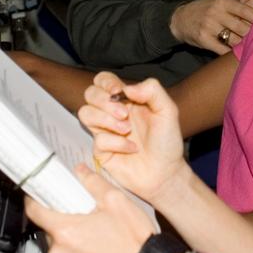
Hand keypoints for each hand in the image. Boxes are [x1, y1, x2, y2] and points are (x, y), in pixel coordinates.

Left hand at [24, 166, 155, 252]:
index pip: (35, 212)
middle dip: (65, 224)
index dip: (35, 201)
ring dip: (73, 247)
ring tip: (96, 241)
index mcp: (67, 231)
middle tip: (85, 220)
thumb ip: (93, 183)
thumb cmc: (135, 242)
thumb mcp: (117, 201)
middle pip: (51, 233)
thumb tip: (81, 172)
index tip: (38, 197)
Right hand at [79, 73, 188, 203]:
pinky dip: (117, 143)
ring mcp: (104, 131)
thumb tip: (126, 88)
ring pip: (85, 113)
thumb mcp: (168, 110)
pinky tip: (132, 148)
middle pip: (89, 93)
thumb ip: (152, 90)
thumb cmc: (167, 141)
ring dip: (106, 120)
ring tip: (126, 130)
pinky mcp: (101, 150)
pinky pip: (98, 140)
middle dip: (105, 102)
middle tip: (125, 114)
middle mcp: (112, 113)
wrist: (165, 172)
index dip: (106, 82)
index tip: (119, 92)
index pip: (103, 80)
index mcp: (126, 100)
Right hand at [169, 0, 252, 53]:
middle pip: (243, 27)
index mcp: (223, 2)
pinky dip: (232, 54)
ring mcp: (210, 27)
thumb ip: (242, 1)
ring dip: (244, 46)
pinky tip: (238, 55)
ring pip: (234, 40)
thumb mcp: (221, 0)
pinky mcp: (204, 40)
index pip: (246, 11)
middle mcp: (217, 13)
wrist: (179, 19)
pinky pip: (223, 50)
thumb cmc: (205, 9)